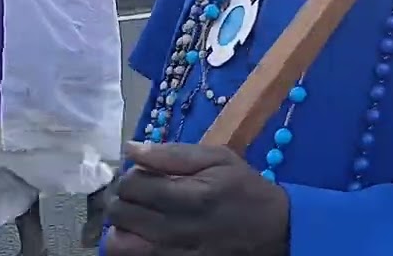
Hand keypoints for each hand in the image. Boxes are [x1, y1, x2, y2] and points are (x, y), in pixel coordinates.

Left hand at [104, 142, 288, 255]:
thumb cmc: (246, 190)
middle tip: (139, 193)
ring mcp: (172, 255)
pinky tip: (144, 235)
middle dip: (124, 197)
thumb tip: (130, 149)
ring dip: (121, 226)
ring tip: (137, 217)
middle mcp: (176, 229)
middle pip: (120, 212)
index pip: (131, 184)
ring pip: (117, 244)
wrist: (275, 231)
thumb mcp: (219, 159)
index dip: (131, 174)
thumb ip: (173, 154)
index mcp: (189, 196)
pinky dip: (130, 246)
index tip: (145, 174)